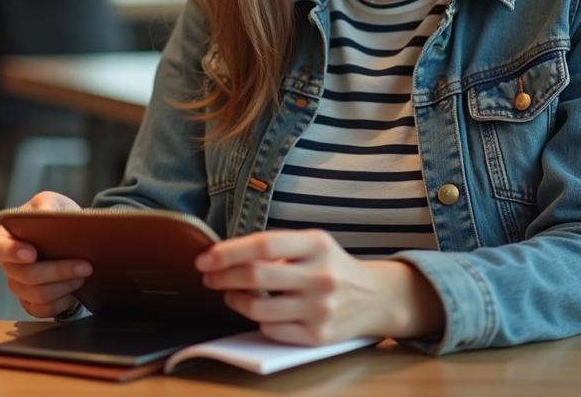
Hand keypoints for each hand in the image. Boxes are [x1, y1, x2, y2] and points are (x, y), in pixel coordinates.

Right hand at [0, 191, 89, 317]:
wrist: (72, 235)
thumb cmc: (55, 216)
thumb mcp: (51, 202)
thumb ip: (46, 204)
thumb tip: (46, 214)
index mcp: (5, 236)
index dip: (10, 252)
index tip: (32, 253)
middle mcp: (8, 264)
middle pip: (23, 275)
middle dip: (57, 271)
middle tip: (84, 265)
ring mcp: (17, 285)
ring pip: (36, 295)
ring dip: (64, 286)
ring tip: (84, 275)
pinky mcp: (30, 301)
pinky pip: (41, 310)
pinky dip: (60, 303)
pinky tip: (74, 293)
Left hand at [196, 229, 442, 345]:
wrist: (375, 297)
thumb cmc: (332, 266)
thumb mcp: (314, 244)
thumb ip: (278, 248)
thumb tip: (226, 255)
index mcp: (317, 245)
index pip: (264, 245)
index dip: (228, 252)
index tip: (205, 258)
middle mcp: (321, 276)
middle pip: (256, 276)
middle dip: (222, 276)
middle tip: (208, 276)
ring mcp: (320, 308)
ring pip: (258, 308)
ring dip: (233, 300)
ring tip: (230, 293)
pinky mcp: (318, 335)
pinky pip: (271, 329)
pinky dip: (257, 319)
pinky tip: (257, 310)